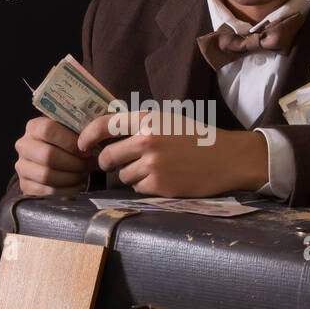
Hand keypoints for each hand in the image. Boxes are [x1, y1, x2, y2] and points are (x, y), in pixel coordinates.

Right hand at [14, 116, 95, 194]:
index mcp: (34, 127)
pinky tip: (77, 185)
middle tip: (89, 165)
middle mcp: (24, 146)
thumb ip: (80, 132)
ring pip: (47, 175)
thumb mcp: (72, 132)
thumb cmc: (67, 144)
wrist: (55, 161)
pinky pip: (47, 192)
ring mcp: (22, 167)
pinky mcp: (26, 186)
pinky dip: (67, 190)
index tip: (87, 150)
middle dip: (74, 163)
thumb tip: (94, 141)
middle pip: (48, 155)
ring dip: (71, 177)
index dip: (70, 141)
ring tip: (84, 174)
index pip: (47, 130)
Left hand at [78, 110, 267, 197]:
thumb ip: (140, 125)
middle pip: (107, 156)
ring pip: (121, 175)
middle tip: (117, 163)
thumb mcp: (168, 121)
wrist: (228, 158)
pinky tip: (162, 179)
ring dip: (130, 175)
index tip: (82, 145)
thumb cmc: (198, 139)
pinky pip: (136, 188)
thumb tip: (107, 134)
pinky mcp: (158, 185)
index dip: (87, 136)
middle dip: (108, 163)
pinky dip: (144, 186)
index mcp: (148, 120)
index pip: (104, 125)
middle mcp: (146, 141)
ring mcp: (152, 164)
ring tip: (153, 169)